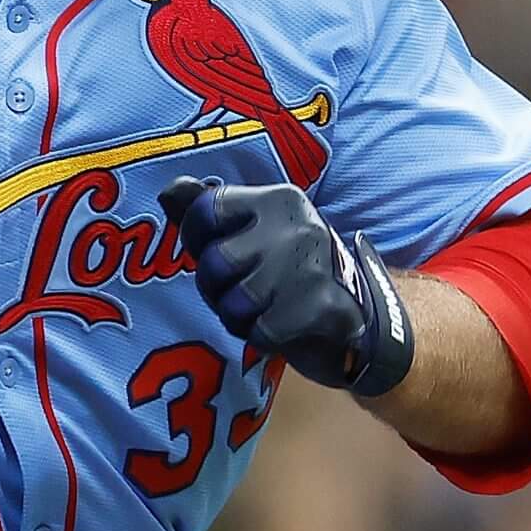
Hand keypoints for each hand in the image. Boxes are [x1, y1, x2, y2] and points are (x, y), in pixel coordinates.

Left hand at [158, 175, 415, 396]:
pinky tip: (283, 327)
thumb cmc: (293, 272)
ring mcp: (309, 267)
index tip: (212, 248)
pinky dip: (263, 337)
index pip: (205, 209)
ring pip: (233, 303)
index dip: (195, 237)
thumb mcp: (255, 232)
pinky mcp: (319, 308)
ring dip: (239, 317)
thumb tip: (169, 192)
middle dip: (217, 287)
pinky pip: (258, 331)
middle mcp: (295, 226)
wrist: (360, 321)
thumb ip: (210, 213)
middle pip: (214, 263)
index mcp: (277, 200)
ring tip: (264, 309)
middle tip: (244, 290)